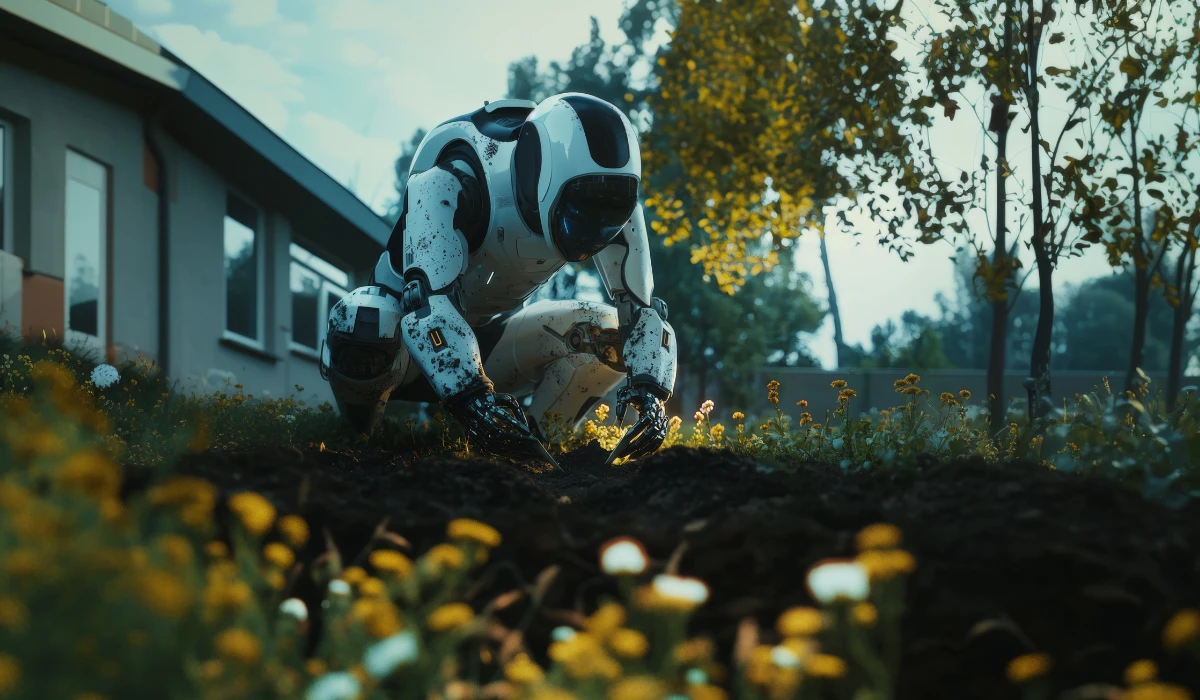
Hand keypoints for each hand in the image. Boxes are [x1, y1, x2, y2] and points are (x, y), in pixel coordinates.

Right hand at [444, 385, 559, 467]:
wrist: (466, 402)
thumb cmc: (492, 399)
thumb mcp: (505, 399)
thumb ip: (517, 410)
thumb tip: (527, 428)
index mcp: (487, 406)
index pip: (503, 418)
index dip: (516, 426)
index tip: (528, 433)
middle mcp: (480, 420)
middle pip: (500, 435)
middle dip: (516, 441)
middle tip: (530, 447)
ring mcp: (476, 431)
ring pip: (495, 445)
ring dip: (511, 450)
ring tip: (526, 454)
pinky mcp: (476, 439)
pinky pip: (491, 449)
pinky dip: (504, 453)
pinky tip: (516, 455)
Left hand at [605, 384, 668, 464]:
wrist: (653, 390)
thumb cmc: (637, 393)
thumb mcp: (626, 393)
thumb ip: (621, 405)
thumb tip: (618, 423)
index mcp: (650, 407)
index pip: (643, 425)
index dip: (633, 436)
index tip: (622, 445)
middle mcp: (658, 416)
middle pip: (649, 436)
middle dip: (636, 447)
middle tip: (622, 455)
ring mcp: (662, 423)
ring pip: (655, 441)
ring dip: (644, 451)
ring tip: (630, 458)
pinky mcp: (663, 427)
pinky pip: (659, 442)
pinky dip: (651, 449)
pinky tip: (641, 455)